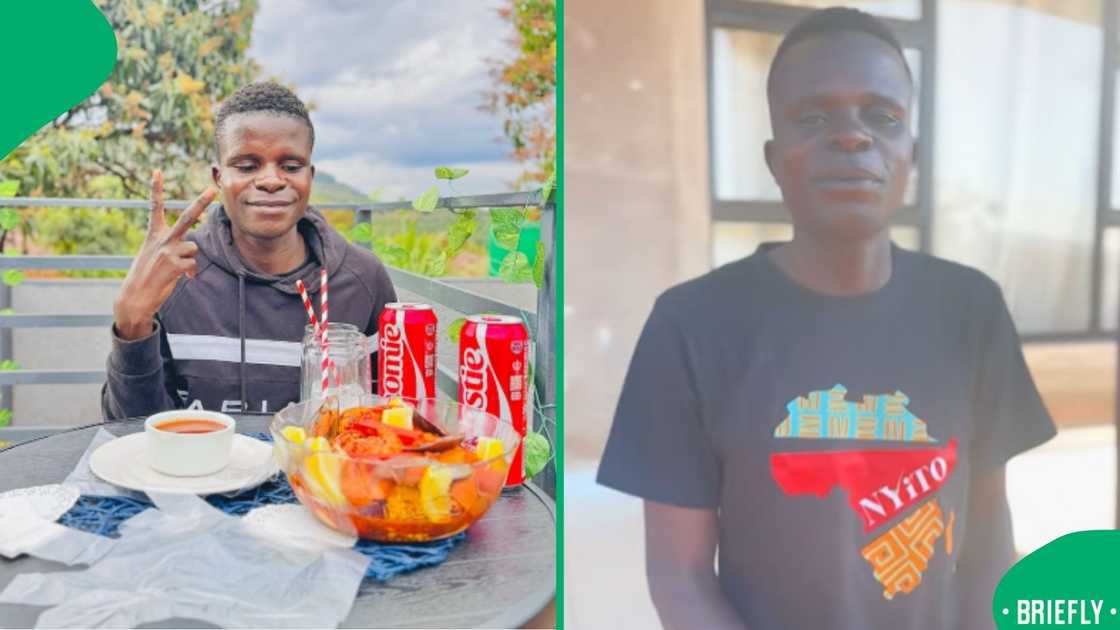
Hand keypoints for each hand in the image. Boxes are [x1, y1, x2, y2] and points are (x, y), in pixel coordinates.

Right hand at [113, 170, 215, 340]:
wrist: (135, 297)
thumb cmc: (145, 276)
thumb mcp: (153, 255)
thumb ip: (171, 249)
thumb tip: (192, 258)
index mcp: (153, 234)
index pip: (155, 207)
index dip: (156, 189)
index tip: (157, 171)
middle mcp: (162, 239)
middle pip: (186, 217)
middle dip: (201, 203)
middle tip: (212, 189)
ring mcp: (169, 251)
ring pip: (194, 248)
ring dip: (190, 259)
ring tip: (175, 269)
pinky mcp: (176, 265)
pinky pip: (194, 265)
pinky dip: (191, 273)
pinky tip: (181, 278)